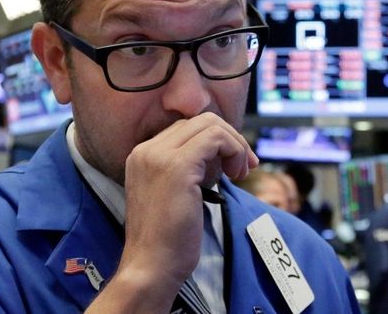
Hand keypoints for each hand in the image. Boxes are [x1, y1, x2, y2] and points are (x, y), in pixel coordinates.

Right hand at [87, 112, 256, 311]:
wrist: (151, 267)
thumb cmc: (166, 241)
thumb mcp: (174, 195)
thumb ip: (188, 172)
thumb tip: (218, 157)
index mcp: (143, 155)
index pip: (187, 129)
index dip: (217, 142)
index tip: (233, 166)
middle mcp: (146, 150)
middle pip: (200, 121)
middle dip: (230, 140)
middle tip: (244, 167)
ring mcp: (159, 156)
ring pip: (210, 125)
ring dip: (234, 145)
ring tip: (239, 174)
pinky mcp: (176, 166)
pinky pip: (215, 138)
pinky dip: (234, 150)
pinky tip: (235, 176)